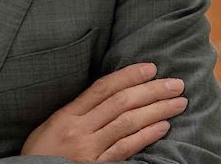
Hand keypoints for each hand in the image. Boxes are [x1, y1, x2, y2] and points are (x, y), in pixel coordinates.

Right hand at [21, 63, 187, 161]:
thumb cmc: (43, 152)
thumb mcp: (53, 126)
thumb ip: (78, 111)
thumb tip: (109, 94)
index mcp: (66, 115)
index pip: (102, 88)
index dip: (128, 75)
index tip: (151, 68)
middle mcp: (78, 129)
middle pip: (120, 103)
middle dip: (151, 91)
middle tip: (175, 84)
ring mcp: (88, 149)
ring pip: (127, 123)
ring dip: (156, 111)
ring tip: (178, 103)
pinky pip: (125, 148)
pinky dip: (145, 136)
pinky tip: (163, 127)